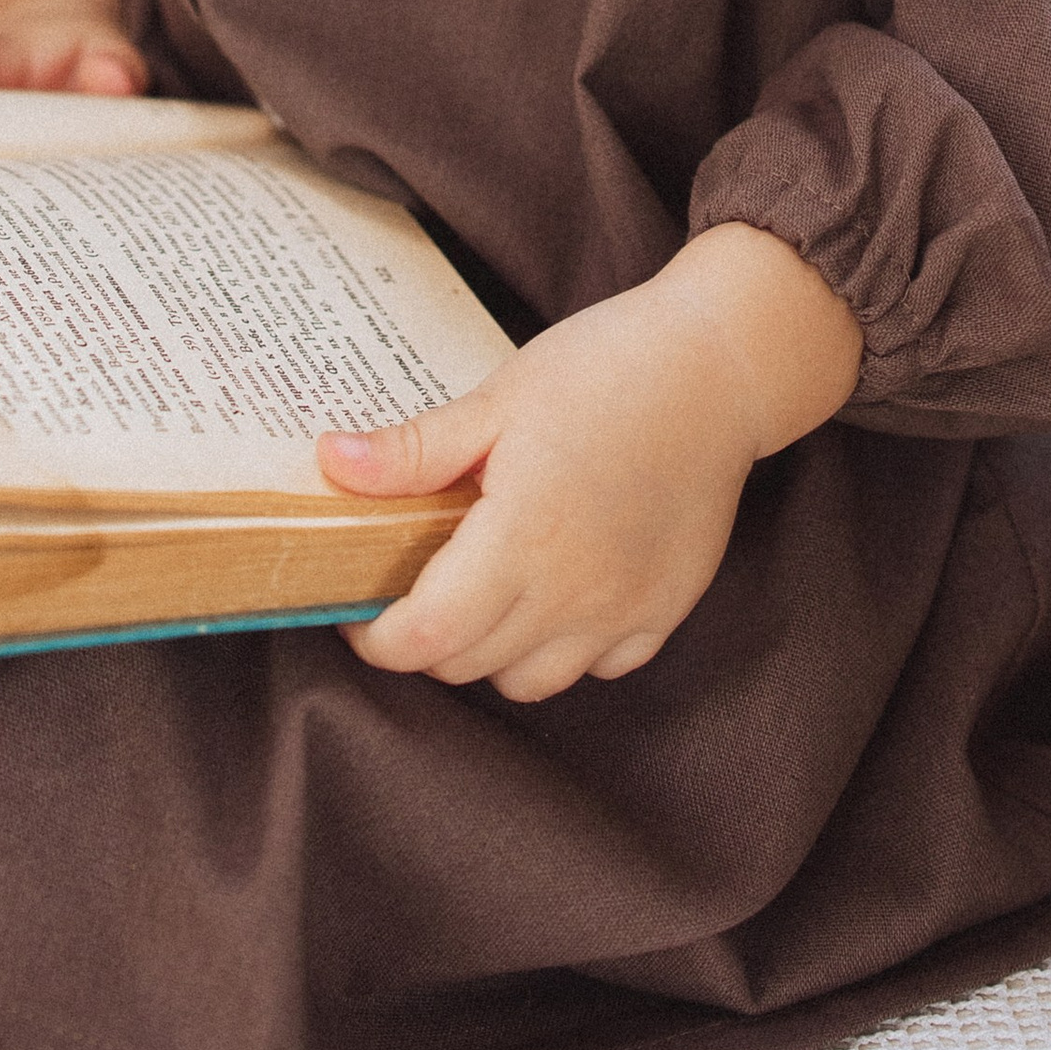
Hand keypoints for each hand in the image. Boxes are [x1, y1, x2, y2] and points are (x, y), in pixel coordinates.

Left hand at [318, 222, 861, 703]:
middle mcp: (572, 592)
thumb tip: (331, 462)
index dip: (375, 638)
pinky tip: (552, 589)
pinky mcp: (663, 613)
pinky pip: (595, 668)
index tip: (355, 606)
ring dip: (488, 650)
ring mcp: (622, 611)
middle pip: (466, 664)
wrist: (719, 367)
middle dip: (422, 637)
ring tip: (481, 585)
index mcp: (521, 538)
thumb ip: (416, 450)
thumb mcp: (499, 397)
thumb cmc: (605, 368)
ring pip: (526, 682)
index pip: (425, 638)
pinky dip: (560, 647)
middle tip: (410, 580)